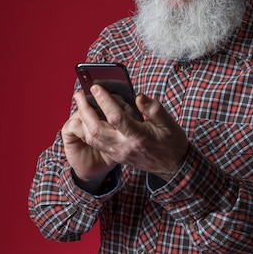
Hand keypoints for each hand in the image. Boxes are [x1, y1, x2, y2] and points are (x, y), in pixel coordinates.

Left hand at [62, 86, 188, 188]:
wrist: (172, 167)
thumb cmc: (172, 142)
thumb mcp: (168, 122)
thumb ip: (152, 108)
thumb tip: (138, 96)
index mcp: (138, 136)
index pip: (115, 117)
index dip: (104, 100)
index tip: (96, 87)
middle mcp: (124, 146)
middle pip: (96, 129)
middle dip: (85, 110)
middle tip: (79, 94)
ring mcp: (118, 153)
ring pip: (92, 137)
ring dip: (83, 120)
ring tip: (80, 104)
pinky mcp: (116, 156)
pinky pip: (96, 143)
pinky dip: (88, 130)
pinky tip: (88, 118)